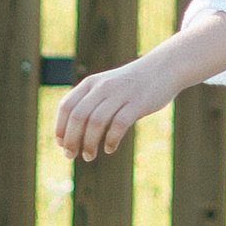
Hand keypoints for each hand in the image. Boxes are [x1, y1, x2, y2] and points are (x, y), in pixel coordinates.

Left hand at [53, 13, 225, 159]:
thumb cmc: (132, 84)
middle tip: (71, 156)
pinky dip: (110, 140)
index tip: (62, 145)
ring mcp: (120, 94)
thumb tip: (71, 135)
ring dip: (89, 143)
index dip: (60, 127)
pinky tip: (109, 149)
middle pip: (78, 116)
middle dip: (71, 140)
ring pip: (96, 122)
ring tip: (89, 156)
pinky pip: (118, 125)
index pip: (66, 106)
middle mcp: (103, 87)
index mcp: (91, 83)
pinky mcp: (137, 103)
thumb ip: (91, 103)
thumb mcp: (107, 86)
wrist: (164, 68)